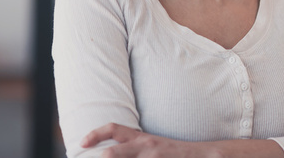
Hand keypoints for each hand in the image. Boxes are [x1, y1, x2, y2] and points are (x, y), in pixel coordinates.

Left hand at [81, 123, 209, 156]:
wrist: (202, 155)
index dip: (95, 134)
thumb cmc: (172, 152)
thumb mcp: (152, 145)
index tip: (82, 143)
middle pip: (112, 154)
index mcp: (140, 138)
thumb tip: (109, 154)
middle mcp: (144, 147)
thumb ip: (133, 147)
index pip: (114, 129)